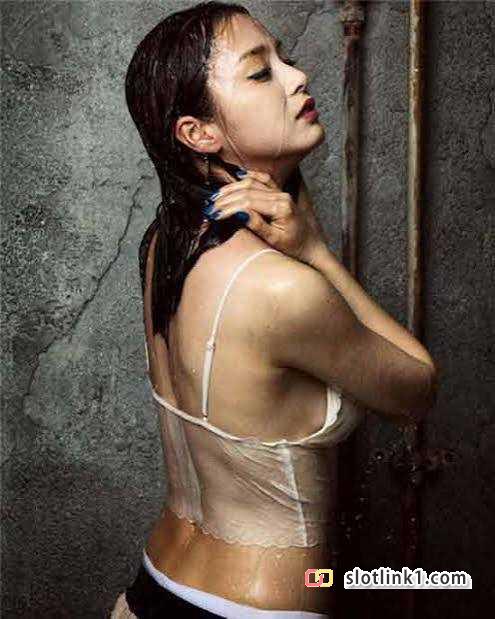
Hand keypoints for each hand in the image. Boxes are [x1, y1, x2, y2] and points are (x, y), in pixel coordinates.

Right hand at [205, 169, 328, 264]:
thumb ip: (257, 224)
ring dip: (232, 188)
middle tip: (210, 206)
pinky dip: (249, 177)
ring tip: (216, 196)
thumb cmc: (294, 247)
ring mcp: (281, 193)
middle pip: (248, 191)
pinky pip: (263, 179)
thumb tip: (239, 213)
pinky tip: (237, 177)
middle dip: (227, 198)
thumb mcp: (274, 240)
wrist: (311, 247)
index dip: (229, 207)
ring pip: (252, 183)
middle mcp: (281, 196)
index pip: (248, 202)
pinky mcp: (280, 193)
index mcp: (281, 207)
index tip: (214, 214)